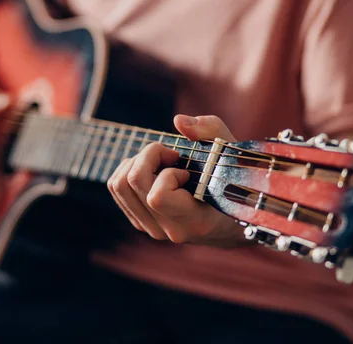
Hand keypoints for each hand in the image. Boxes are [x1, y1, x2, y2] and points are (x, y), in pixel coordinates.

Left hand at [107, 115, 244, 246]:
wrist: (233, 219)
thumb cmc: (235, 182)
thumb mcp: (231, 152)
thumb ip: (210, 132)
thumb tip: (179, 121)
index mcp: (193, 220)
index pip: (157, 197)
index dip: (166, 173)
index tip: (185, 167)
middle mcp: (169, 230)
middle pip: (131, 183)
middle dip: (148, 156)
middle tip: (171, 155)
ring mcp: (152, 229)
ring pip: (118, 186)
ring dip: (136, 162)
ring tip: (161, 162)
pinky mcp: (141, 223)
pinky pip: (117, 190)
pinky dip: (129, 171)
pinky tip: (153, 170)